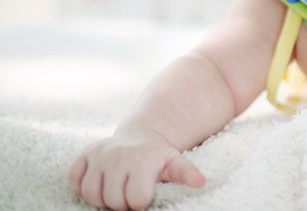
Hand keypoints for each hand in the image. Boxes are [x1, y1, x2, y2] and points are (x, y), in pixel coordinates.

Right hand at [67, 128, 204, 210]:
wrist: (142, 136)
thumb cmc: (159, 157)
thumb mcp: (175, 163)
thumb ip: (186, 173)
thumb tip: (200, 182)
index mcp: (142, 161)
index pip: (134, 200)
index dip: (140, 202)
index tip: (145, 195)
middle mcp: (118, 156)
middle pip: (110, 200)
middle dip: (120, 203)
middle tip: (129, 194)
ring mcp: (100, 154)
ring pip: (89, 193)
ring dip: (101, 198)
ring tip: (115, 191)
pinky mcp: (85, 153)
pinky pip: (73, 177)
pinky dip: (80, 185)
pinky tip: (98, 182)